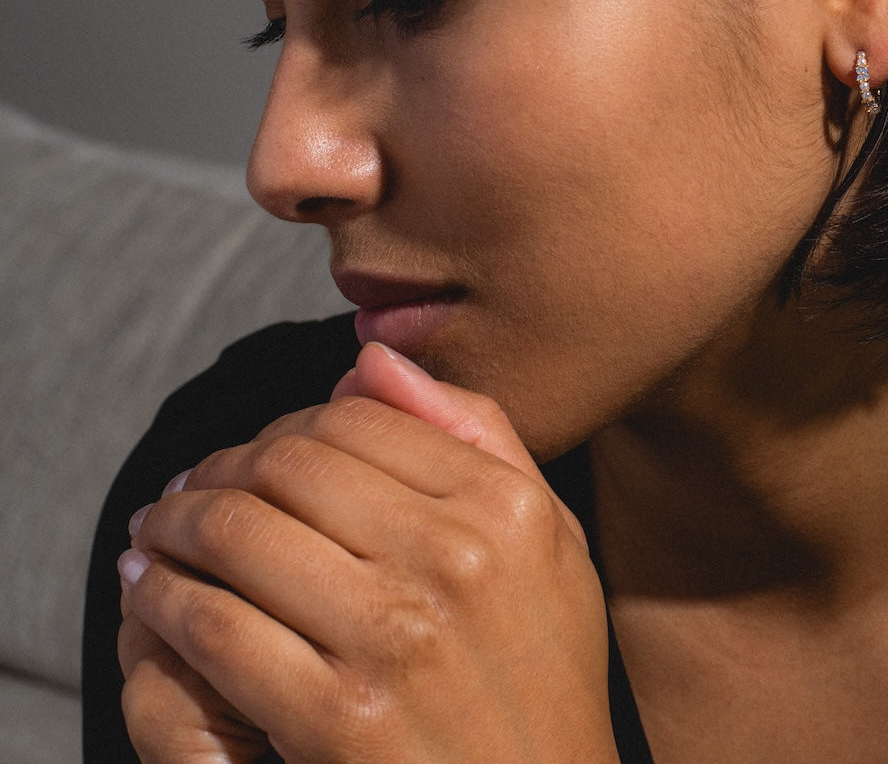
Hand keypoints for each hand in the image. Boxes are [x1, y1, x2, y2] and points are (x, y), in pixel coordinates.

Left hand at [117, 342, 617, 763]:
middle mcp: (455, 557)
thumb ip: (475, 432)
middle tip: (188, 487)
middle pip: (288, 466)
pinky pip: (214, 625)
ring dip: (173, 523)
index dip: (287, 424)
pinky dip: (161, 596)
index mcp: (504, 506)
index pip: (357, 420)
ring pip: (238, 532)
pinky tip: (151, 590)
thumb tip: (371, 360)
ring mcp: (395, 636)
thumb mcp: (546, 537)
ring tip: (156, 531)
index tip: (256, 452)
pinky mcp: (336, 717)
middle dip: (218, 467)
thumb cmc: (541, 668)